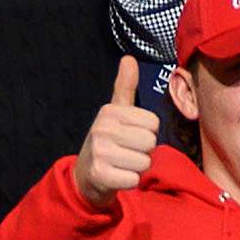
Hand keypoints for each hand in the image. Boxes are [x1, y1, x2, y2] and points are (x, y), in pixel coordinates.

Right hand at [77, 60, 162, 202]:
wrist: (85, 175)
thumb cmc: (108, 140)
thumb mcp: (116, 112)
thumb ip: (125, 86)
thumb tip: (129, 58)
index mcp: (110, 111)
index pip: (154, 123)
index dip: (147, 132)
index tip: (131, 134)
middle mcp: (102, 129)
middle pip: (150, 142)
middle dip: (143, 151)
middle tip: (126, 151)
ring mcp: (99, 152)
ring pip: (144, 162)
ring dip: (137, 167)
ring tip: (122, 163)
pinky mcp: (100, 175)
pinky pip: (134, 179)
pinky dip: (130, 181)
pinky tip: (117, 176)